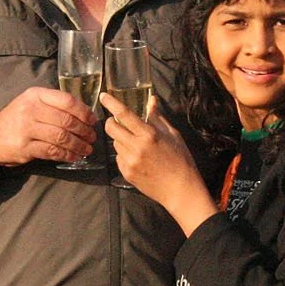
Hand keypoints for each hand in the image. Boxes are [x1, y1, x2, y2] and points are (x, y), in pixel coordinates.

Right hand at [0, 87, 97, 165]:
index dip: (84, 112)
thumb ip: (53, 104)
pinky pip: (52, 151)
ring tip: (87, 149)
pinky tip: (74, 157)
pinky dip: (67, 155)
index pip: (67, 101)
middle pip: (67, 121)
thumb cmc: (18, 118)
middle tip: (92, 137)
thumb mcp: (31, 102)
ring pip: (62, 137)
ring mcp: (27, 129)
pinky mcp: (25, 147)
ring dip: (78, 145)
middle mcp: (31, 110)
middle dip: (84, 131)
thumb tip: (84, 113)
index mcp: (36, 95)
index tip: (92, 120)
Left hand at [101, 94, 217, 235]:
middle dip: (111, 122)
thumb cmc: (181, 160)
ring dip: (120, 139)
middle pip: (111, 128)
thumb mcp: (173, 135)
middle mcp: (136, 147)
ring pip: (115, 143)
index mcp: (149, 135)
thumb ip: (158, 117)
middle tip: (118, 122)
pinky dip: (124, 154)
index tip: (103, 96)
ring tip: (135, 144)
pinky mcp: (126, 173)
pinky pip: (118, 157)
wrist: (180, 190)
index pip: (124, 114)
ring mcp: (129, 161)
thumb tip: (151, 100)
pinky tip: (137, 158)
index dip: (111, 103)